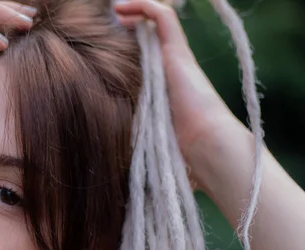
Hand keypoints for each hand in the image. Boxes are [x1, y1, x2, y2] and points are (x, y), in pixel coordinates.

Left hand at [114, 0, 245, 189]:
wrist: (205, 150)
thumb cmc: (180, 156)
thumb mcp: (146, 147)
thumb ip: (132, 148)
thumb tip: (111, 175)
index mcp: (163, 89)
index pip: (145, 58)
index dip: (128, 49)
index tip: (103, 51)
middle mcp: (170, 69)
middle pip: (150, 37)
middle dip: (129, 27)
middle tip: (106, 25)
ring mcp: (175, 58)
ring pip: (157, 21)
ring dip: (135, 10)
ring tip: (115, 10)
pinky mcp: (178, 51)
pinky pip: (162, 17)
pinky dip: (143, 6)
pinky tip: (122, 7)